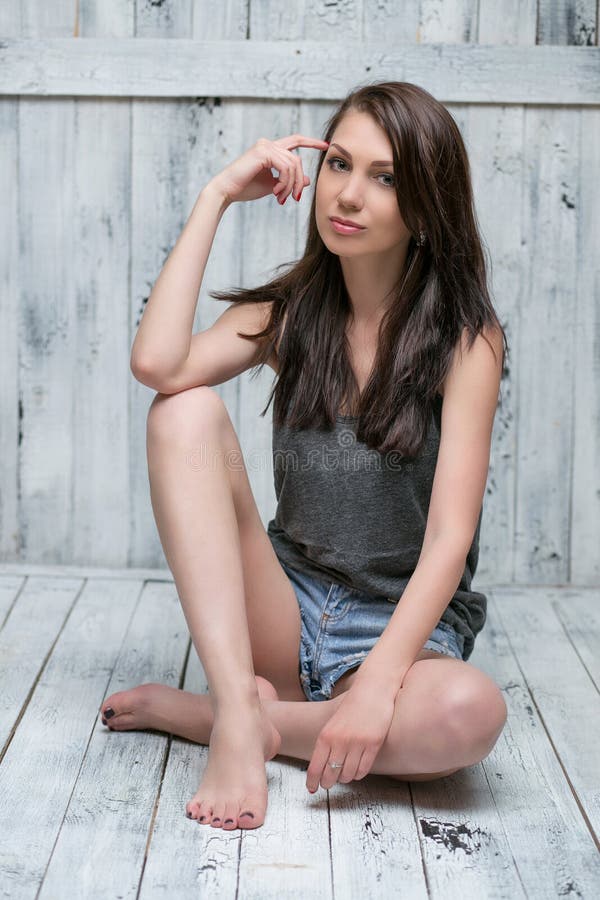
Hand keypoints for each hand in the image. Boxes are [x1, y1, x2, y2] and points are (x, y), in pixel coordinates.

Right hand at [207, 134, 328, 206]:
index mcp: (270, 149)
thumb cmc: (246, 188)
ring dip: (290, 185)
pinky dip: (285, 182)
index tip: (325, 146)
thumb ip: (289, 180)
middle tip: (294, 198)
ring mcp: (265, 146)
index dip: (311, 142)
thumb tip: (307, 179)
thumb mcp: (273, 185)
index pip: (295, 141)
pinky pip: (285, 167)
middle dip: (298, 181)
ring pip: (293, 165)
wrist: (227, 191)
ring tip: (281, 197)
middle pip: (297, 159)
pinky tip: (276, 192)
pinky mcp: (263, 152)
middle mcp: (268, 143)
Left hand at [305, 684, 396, 792]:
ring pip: (347, 775)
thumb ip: (326, 744)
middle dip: (328, 783)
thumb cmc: (351, 708)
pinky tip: (357, 769)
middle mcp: (340, 741)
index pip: (316, 767)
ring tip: (345, 772)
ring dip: (345, 778)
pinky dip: (359, 774)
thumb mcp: (333, 724)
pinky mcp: (373, 745)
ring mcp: (357, 744)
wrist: (372, 691)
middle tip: (329, 783)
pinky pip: (363, 770)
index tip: (312, 789)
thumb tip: (320, 768)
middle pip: (331, 775)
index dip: (313, 781)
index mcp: (326, 735)